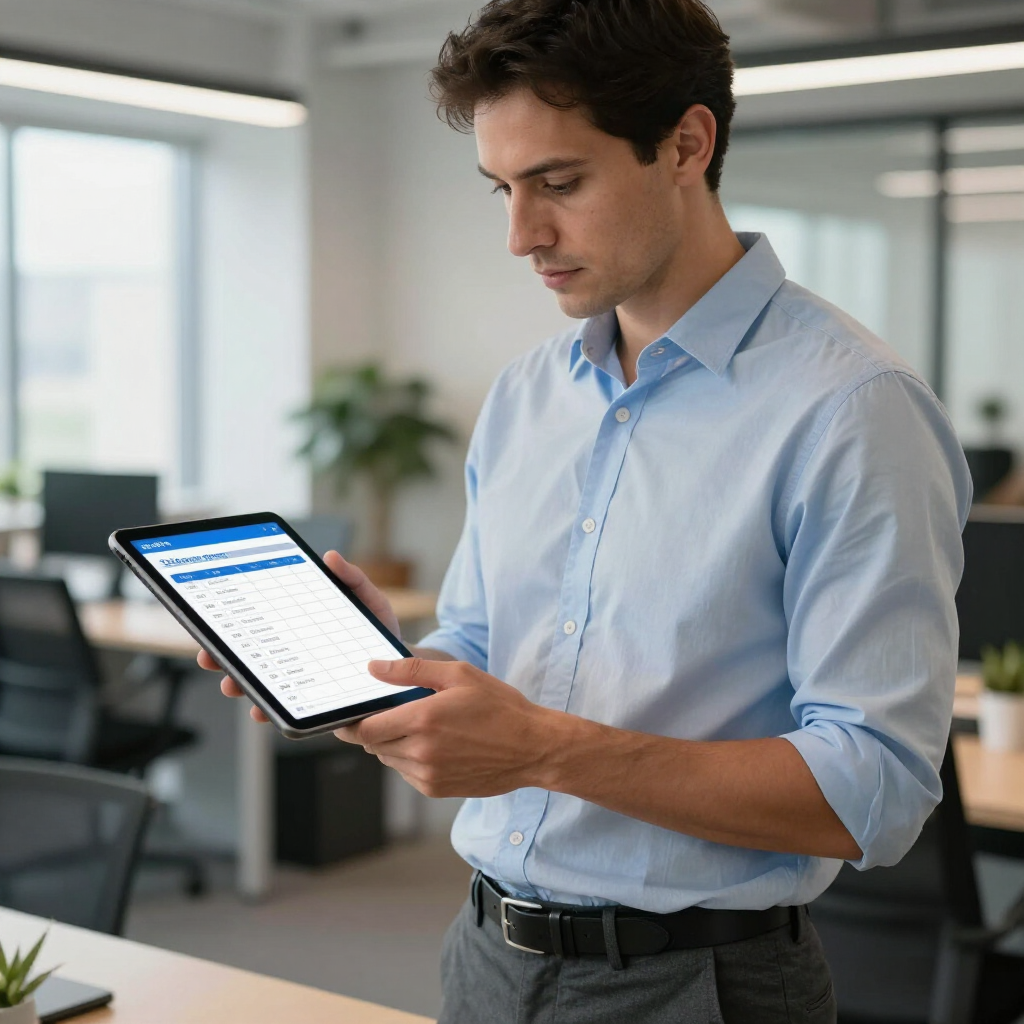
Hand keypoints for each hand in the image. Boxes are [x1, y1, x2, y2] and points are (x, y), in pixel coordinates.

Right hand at [196, 550, 400, 722]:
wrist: (406, 670)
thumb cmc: (379, 632)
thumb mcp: (369, 601)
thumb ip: (352, 579)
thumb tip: (330, 557)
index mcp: (297, 629)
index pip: (258, 627)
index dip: (232, 627)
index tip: (211, 623)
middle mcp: (293, 658)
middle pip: (249, 658)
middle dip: (223, 658)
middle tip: (210, 655)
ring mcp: (301, 684)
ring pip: (262, 687)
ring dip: (242, 686)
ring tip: (233, 684)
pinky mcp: (315, 707)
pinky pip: (288, 712)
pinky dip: (271, 711)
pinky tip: (264, 709)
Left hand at [334, 658, 561, 797]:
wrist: (532, 748)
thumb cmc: (500, 707)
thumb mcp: (458, 675)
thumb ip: (411, 670)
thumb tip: (373, 668)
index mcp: (422, 720)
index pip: (364, 729)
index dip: (351, 723)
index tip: (348, 716)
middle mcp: (420, 752)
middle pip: (373, 745)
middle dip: (377, 729)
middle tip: (394, 713)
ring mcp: (428, 775)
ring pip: (390, 760)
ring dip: (394, 744)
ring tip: (424, 728)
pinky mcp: (436, 790)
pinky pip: (407, 774)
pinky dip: (411, 760)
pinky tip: (436, 745)